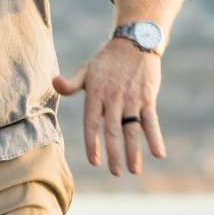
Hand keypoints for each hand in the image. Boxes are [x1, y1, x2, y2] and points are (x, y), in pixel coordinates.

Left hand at [52, 38, 167, 176]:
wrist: (134, 41)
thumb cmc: (107, 59)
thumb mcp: (87, 69)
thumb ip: (72, 83)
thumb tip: (54, 83)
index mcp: (96, 93)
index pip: (92, 123)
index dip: (92, 143)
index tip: (94, 161)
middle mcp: (113, 98)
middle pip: (113, 131)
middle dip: (114, 154)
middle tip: (115, 172)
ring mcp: (132, 99)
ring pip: (132, 129)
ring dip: (133, 151)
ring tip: (133, 170)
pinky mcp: (148, 97)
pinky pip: (152, 121)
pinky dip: (155, 138)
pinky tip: (159, 154)